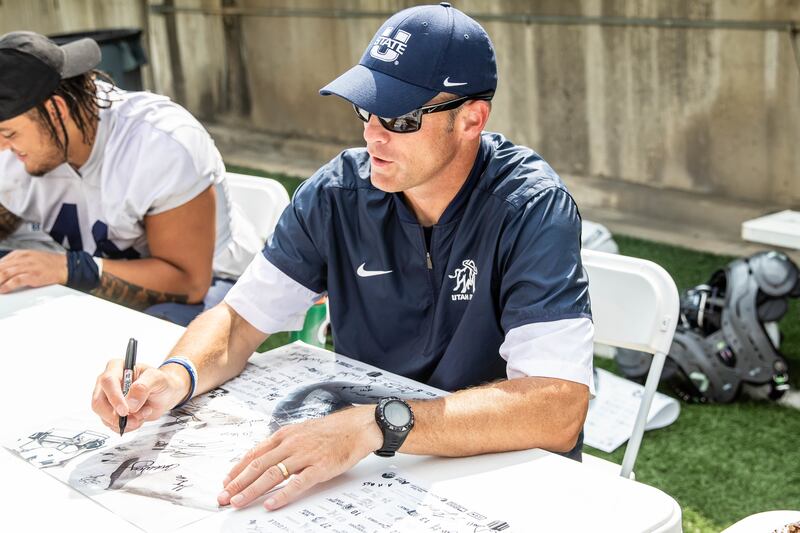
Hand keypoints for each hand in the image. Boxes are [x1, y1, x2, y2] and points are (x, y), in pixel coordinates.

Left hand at [0, 250, 67, 292]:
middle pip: (1, 267)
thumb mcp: (31, 257)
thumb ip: (16, 262)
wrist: (65, 266)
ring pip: (5, 273)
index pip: (1, 262)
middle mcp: (23, 259)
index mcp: (21, 254)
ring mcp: (28, 267)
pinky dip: (7, 285)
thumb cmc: (49, 264)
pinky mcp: (33, 275)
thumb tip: (4, 269)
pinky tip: (3, 289)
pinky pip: (16, 280)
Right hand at [91, 359, 189, 433]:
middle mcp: (108, 383)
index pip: (108, 382)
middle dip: (115, 416)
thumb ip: (144, 386)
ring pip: (104, 417)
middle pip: (98, 402)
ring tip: (144, 413)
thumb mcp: (158, 379)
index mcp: (117, 367)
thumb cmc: (161, 382)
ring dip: (126, 421)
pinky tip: (139, 418)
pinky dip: (127, 426)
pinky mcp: (111, 412)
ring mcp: (107, 399)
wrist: (165, 394)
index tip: (125, 410)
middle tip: (134, 420)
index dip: (114, 398)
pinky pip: (111, 425)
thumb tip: (130, 402)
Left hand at [218, 405, 383, 510]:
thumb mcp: (301, 431)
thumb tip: (263, 459)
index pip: (255, 453)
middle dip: (238, 483)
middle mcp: (291, 444)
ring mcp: (305, 455)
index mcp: (285, 435)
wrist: (356, 427)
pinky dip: (282, 495)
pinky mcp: (320, 467)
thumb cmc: (330, 431)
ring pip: (273, 474)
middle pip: (258, 465)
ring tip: (238, 502)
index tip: (225, 482)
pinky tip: (271, 504)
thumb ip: (282, 445)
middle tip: (223, 497)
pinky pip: (298, 483)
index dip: (237, 469)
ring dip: (252, 490)